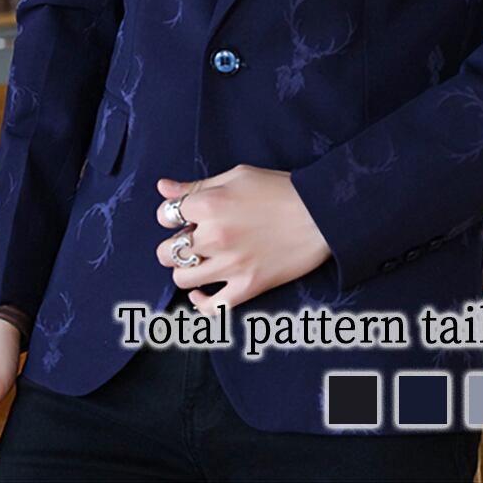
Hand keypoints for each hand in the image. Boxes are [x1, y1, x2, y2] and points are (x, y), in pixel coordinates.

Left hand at [155, 164, 331, 315]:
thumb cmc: (280, 190)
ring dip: (186, 270)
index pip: (165, 216)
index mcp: (209, 204)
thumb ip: (196, 185)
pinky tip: (202, 291)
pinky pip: (210, 307)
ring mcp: (230, 265)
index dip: (172, 215)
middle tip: (191, 239)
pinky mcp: (247, 287)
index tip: (185, 216)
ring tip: (201, 260)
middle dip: (174, 244)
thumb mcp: (236, 175)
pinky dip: (200, 303)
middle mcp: (214, 236)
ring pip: (182, 279)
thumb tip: (163, 188)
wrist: (320, 212)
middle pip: (166, 252)